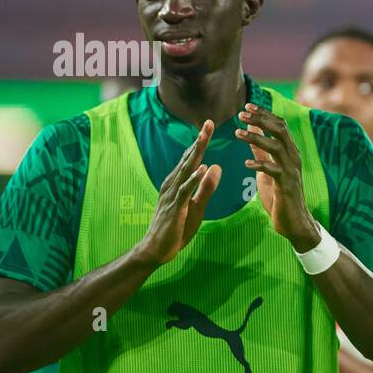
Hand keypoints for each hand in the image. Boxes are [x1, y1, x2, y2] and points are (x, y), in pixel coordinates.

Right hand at [134, 121, 220, 264]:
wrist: (156, 250)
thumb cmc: (176, 228)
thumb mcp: (197, 206)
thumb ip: (206, 188)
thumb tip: (215, 166)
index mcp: (177, 183)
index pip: (191, 159)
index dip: (200, 143)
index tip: (209, 126)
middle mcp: (172, 185)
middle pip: (188, 159)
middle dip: (199, 141)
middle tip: (209, 123)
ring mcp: (171, 195)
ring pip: (185, 170)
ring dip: (196, 153)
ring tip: (205, 137)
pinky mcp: (174, 208)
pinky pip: (185, 191)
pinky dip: (193, 179)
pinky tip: (202, 169)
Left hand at [237, 104, 319, 249]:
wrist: (293, 222)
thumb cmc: (280, 196)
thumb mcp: (267, 169)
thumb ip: (261, 151)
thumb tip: (251, 130)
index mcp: (290, 152)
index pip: (280, 125)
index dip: (264, 114)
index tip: (246, 107)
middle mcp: (293, 158)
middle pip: (280, 130)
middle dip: (261, 120)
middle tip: (241, 115)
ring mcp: (291, 171)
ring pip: (276, 147)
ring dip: (256, 138)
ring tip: (237, 133)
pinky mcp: (286, 186)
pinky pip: (274, 170)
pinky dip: (259, 164)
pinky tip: (246, 163)